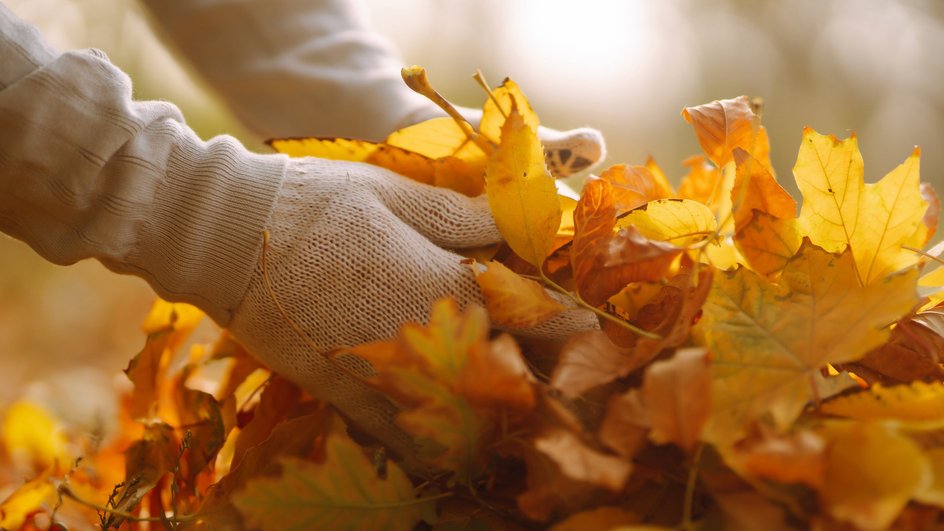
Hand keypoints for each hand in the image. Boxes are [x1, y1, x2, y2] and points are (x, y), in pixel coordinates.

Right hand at [227, 157, 596, 461]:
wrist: (226, 237)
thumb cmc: (316, 202)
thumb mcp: (396, 193)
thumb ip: (464, 217)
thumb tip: (524, 228)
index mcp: (450, 285)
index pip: (540, 320)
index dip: (578, 329)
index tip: (597, 332)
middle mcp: (428, 342)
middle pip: (512, 378)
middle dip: (547, 378)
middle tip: (569, 379)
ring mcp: (386, 376)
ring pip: (464, 418)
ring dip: (499, 420)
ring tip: (523, 416)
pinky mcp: (346, 394)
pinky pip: (402, 439)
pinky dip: (435, 447)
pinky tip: (456, 448)